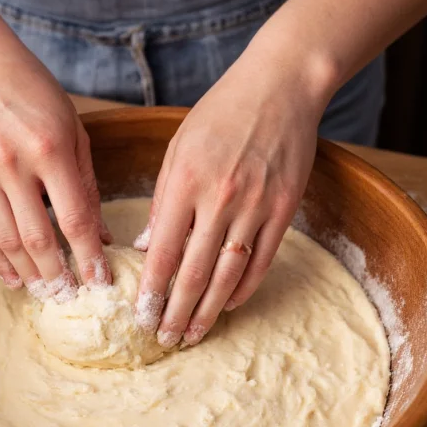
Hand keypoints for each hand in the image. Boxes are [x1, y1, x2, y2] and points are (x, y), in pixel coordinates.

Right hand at [0, 33, 111, 299]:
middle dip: (59, 276)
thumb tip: (101, 236)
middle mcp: (12, 164)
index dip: (89, 257)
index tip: (101, 283)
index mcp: (49, 149)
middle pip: (38, 238)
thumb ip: (87, 185)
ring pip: (7, 241)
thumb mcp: (73, 131)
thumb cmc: (34, 93)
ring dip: (30, 273)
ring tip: (47, 293)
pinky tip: (15, 278)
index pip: (74, 218)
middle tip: (73, 299)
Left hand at [134, 44, 329, 346]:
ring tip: (193, 333)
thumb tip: (148, 246)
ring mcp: (255, 207)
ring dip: (209, 310)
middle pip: (195, 273)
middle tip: (165, 339)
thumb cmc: (220, 114)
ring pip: (229, 274)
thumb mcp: (178, 149)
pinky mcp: (284, 210)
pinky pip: (262, 261)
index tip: (141, 318)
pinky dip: (244, 287)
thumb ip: (163, 201)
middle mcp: (219, 200)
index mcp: (185, 183)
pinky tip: (229, 304)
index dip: (152, 292)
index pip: (164, 252)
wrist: (280, 88)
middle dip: (176, 312)